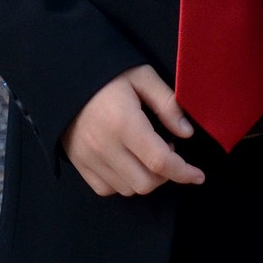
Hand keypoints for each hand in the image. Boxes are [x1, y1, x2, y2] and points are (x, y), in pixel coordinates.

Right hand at [61, 64, 204, 197]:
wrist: (64, 75)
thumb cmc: (108, 73)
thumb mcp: (142, 76)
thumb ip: (166, 103)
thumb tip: (187, 132)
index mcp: (124, 122)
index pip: (160, 161)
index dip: (183, 172)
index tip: (198, 175)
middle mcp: (105, 146)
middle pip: (146, 182)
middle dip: (166, 174)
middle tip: (167, 148)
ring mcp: (89, 158)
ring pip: (129, 189)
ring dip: (146, 178)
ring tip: (146, 152)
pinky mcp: (79, 164)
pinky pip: (107, 189)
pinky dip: (123, 182)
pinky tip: (127, 161)